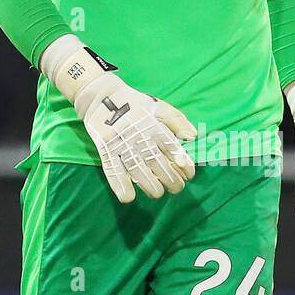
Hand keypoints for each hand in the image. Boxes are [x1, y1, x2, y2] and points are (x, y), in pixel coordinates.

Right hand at [75, 72, 195, 202]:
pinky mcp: (105, 149)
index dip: (183, 163)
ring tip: (158, 193)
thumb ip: (178, 121)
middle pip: (156, 162)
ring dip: (150, 186)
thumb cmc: (136, 104)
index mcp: (153, 125)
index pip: (171, 147)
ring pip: (137, 169)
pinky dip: (119, 184)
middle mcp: (138, 135)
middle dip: (170, 179)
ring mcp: (120, 143)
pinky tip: (128, 197)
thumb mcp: (160, 106)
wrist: (102, 96)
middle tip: (177, 188)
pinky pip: (112, 169)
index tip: (189, 175)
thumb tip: (192, 137)